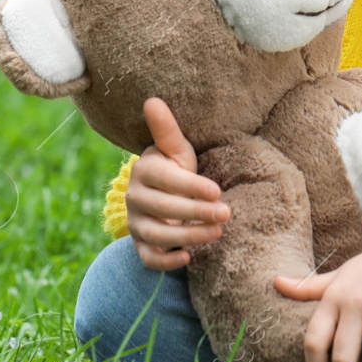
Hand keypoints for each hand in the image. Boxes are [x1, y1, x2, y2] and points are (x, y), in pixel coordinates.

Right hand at [125, 97, 230, 270]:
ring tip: (217, 233)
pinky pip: (148, 258)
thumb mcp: (176, 150)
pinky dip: (166, 261)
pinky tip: (189, 257)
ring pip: (157, 234)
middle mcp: (134, 197)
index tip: (217, 190)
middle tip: (227, 213)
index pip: (165, 179)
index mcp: (143, 170)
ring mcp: (136, 223)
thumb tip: (152, 100)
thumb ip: (166, 129)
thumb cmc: (176, 169)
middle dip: (196, 212)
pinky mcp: (141, 245)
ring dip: (188, 236)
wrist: (165, 197)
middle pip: (163, 208)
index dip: (190, 186)